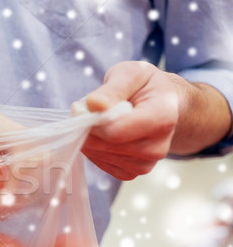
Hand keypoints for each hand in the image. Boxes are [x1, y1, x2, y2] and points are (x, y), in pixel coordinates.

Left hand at [82, 61, 181, 179]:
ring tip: (100, 121)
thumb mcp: (132, 74)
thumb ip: (113, 89)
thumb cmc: (145, 86)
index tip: (85, 107)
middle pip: (104, 145)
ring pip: (99, 155)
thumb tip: (92, 104)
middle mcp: (158, 147)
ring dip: (90, 138)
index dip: (91, 121)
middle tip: (89, 112)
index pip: (114, 132)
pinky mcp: (132, 172)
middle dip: (88, 128)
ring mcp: (146, 164)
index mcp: (162, 118)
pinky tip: (103, 135)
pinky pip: (101, 163)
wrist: (162, 104)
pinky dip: (94, 149)